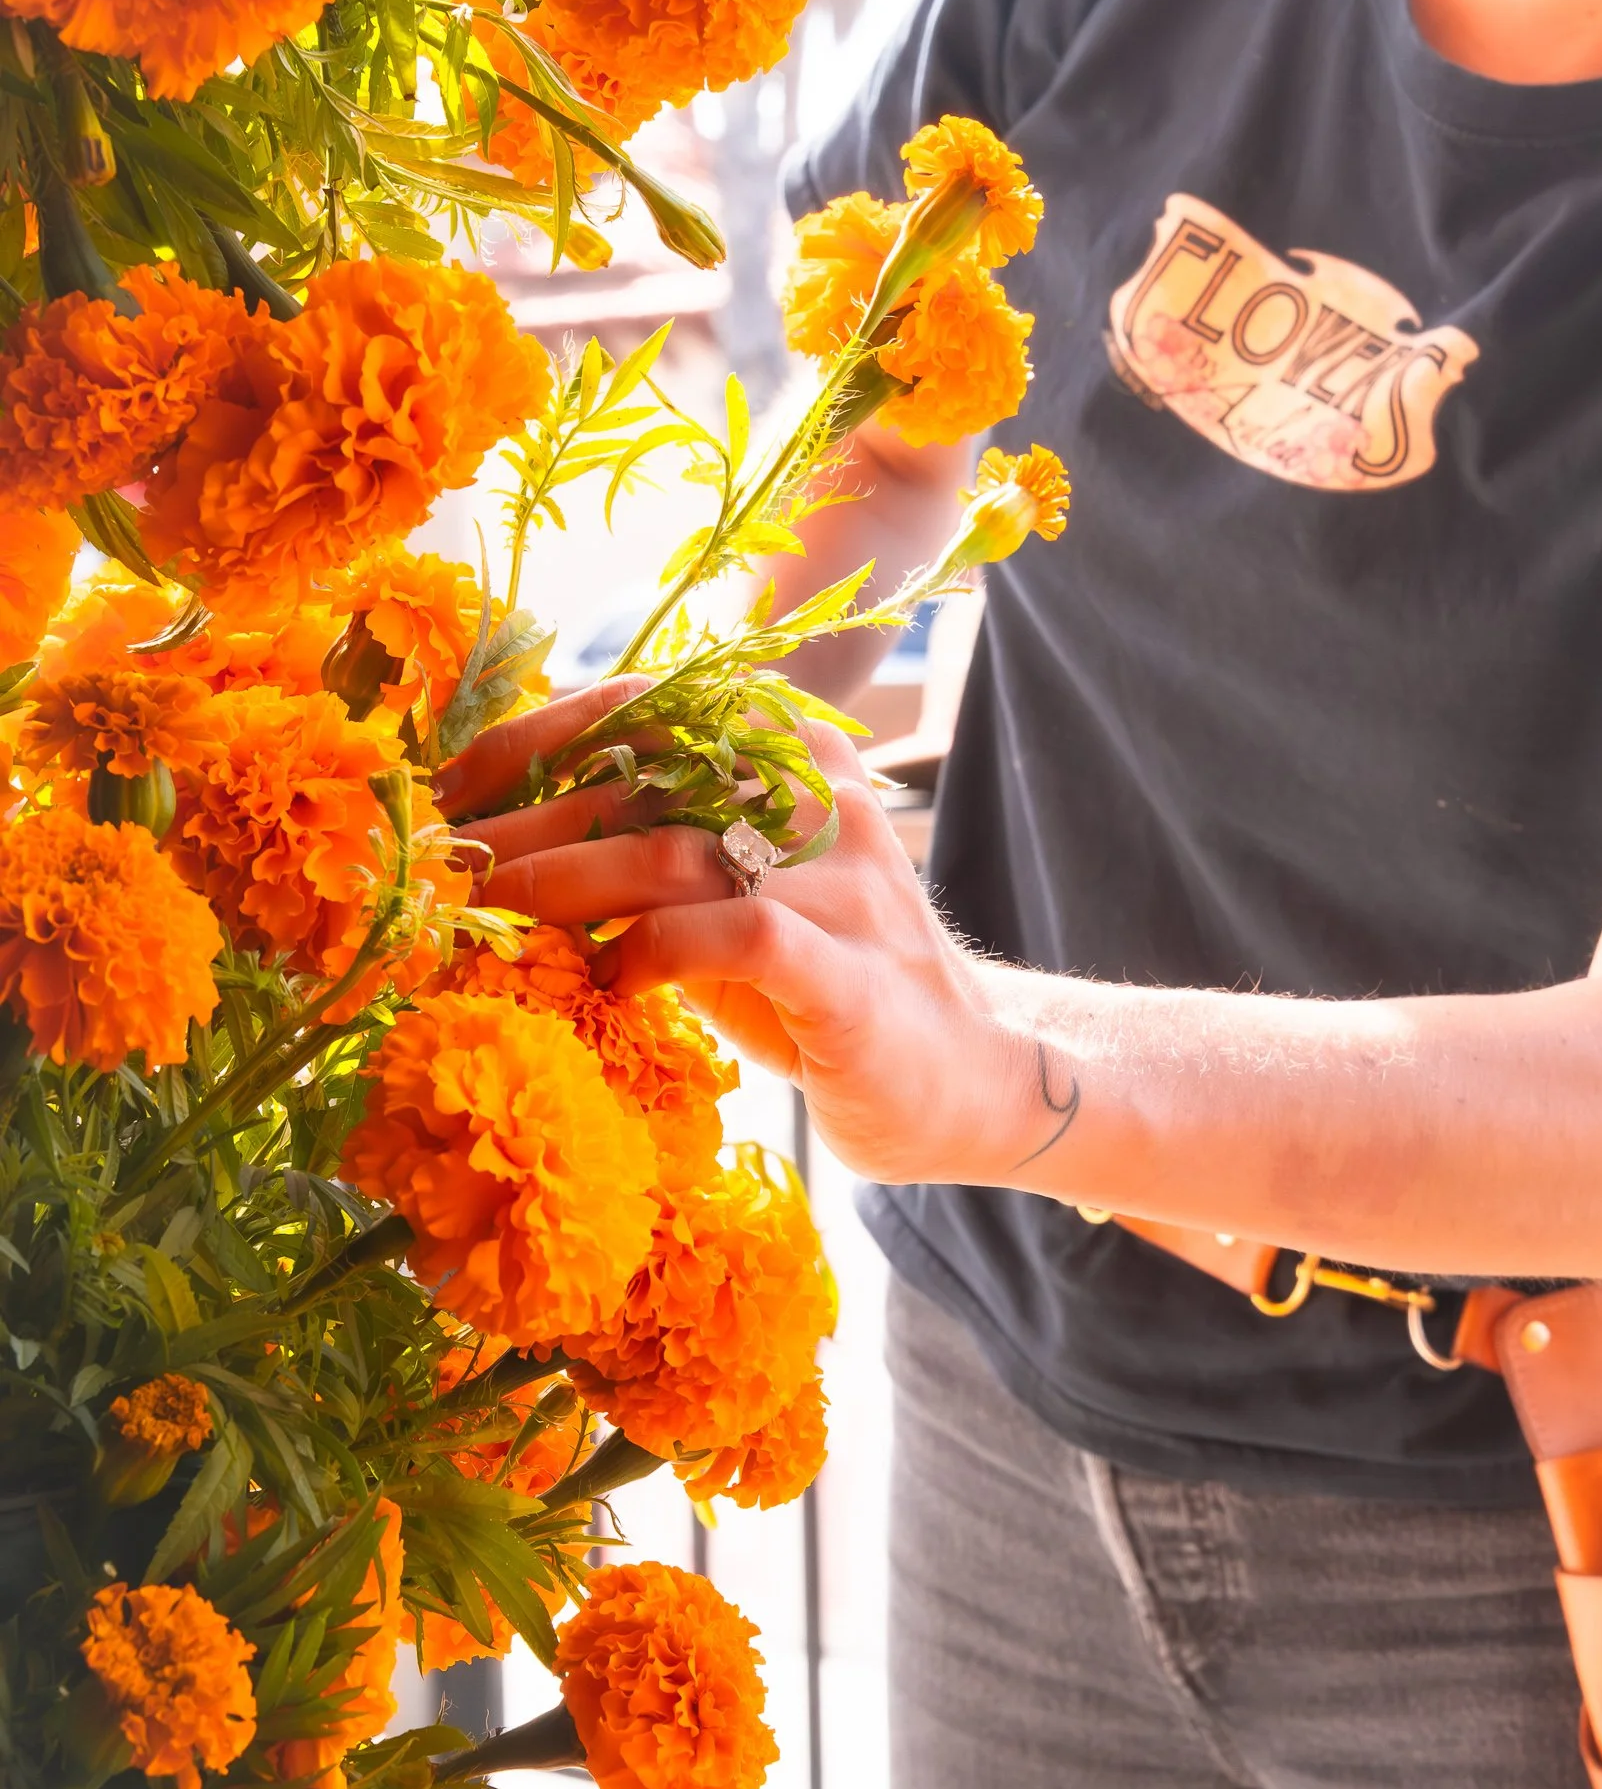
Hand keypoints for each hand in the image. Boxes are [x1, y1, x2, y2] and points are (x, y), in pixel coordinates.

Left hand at [438, 691, 1027, 1186]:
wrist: (970, 1081)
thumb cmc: (828, 987)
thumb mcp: (740, 894)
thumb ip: (656, 850)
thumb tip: (508, 833)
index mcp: (793, 756)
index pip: (643, 707)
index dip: (531, 741)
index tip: (448, 791)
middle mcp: (823, 802)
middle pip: (641, 779)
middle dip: (523, 824)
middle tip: (443, 869)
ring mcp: (845, 886)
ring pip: (674, 852)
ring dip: (562, 883)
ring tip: (492, 919)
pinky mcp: (852, 977)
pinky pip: (737, 935)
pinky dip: (653, 950)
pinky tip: (609, 979)